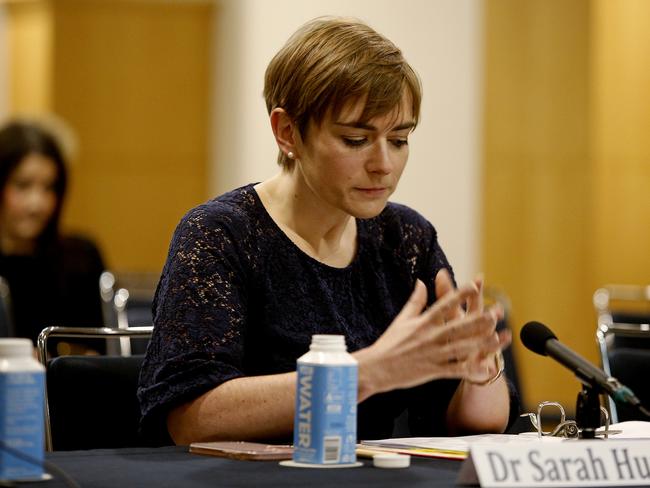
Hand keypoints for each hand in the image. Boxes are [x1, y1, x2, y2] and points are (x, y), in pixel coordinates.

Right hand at [359, 270, 509, 395]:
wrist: (376, 368)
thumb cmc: (389, 343)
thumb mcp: (402, 319)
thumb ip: (415, 301)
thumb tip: (421, 281)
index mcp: (423, 322)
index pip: (444, 305)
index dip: (460, 295)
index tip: (474, 286)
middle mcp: (429, 336)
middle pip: (458, 326)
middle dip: (479, 320)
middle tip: (497, 313)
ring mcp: (432, 354)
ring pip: (462, 347)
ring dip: (482, 343)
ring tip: (500, 338)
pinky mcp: (432, 370)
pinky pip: (455, 369)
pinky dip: (471, 369)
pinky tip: (486, 367)